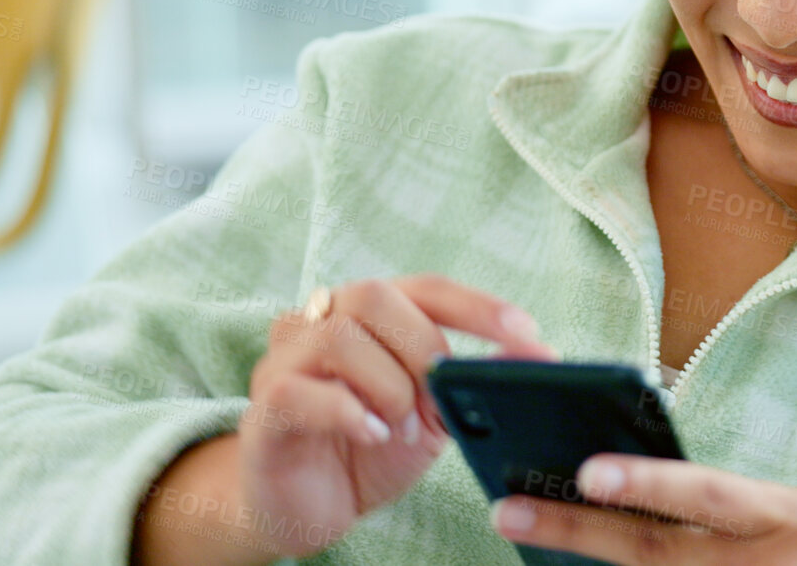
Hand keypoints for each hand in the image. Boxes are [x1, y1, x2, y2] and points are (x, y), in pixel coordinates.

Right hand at [239, 273, 558, 558]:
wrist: (309, 507)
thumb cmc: (371, 448)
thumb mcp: (433, 416)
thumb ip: (467, 382)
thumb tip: (532, 357)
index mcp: (368, 313)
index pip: (427, 288)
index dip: (478, 306)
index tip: (527, 333)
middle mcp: (319, 321)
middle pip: (375, 296)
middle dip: (422, 348)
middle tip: (435, 401)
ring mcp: (285, 361)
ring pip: (339, 338)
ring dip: (388, 387)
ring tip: (400, 429)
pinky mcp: (264, 407)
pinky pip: (299, 391)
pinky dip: (348, 412)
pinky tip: (372, 435)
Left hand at [489, 454, 796, 565]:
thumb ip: (729, 507)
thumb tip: (642, 498)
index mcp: (781, 513)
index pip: (704, 493)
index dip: (647, 483)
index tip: (586, 468)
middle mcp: (761, 560)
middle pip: (654, 552)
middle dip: (576, 528)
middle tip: (506, 508)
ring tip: (530, 541)